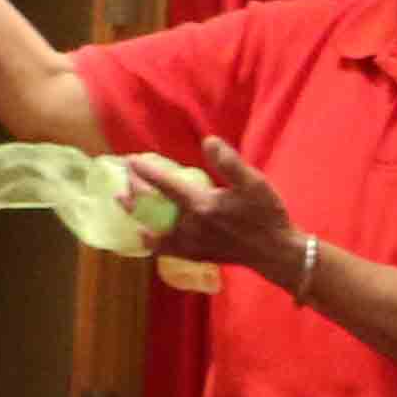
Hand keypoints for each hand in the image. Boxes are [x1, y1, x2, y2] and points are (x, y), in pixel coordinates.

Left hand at [130, 137, 300, 272]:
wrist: (275, 252)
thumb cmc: (266, 215)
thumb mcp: (254, 184)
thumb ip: (229, 163)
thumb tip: (208, 141)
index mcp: (201, 205)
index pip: (166, 185)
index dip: (146, 171)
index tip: (130, 160)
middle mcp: (189, 226)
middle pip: (152, 207)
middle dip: (136, 190)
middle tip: (124, 177)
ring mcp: (189, 243)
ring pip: (153, 227)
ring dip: (136, 213)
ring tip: (122, 202)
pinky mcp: (194, 255)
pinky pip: (163, 249)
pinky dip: (150, 240)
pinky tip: (143, 235)